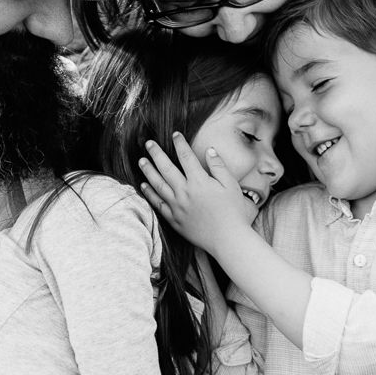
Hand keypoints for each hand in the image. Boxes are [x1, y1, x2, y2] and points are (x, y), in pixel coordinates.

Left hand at [139, 133, 255, 251]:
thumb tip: (209, 150)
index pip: (186, 157)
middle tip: (148, 144)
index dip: (180, 144)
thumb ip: (218, 166)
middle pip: (166, 168)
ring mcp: (177, 206)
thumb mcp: (231, 185)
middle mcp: (185, 192)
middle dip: (156, 154)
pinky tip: (144, 185)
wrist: (227, 239)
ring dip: (148, 171)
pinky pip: (157, 204)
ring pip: (158, 185)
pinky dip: (149, 193)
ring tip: (141, 161)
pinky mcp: (174, 219)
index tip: (175, 135)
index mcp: (199, 182)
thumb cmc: (233, 212)